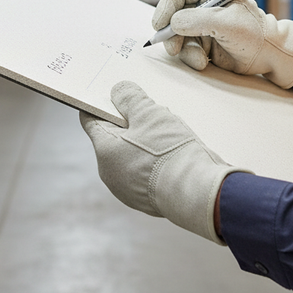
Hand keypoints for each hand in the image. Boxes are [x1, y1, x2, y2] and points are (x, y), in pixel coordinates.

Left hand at [80, 81, 249, 243]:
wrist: (200, 194)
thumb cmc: (171, 153)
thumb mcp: (149, 113)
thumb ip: (130, 98)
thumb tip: (118, 91)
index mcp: (105, 151)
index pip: (91, 120)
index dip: (102, 104)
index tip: (115, 95)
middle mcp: (111, 174)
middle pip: (115, 138)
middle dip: (132, 124)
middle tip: (153, 115)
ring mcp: (129, 191)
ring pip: (133, 155)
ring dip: (147, 143)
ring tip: (171, 136)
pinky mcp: (148, 201)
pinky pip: (148, 173)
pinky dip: (157, 162)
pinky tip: (177, 156)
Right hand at [152, 0, 292, 88]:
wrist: (271, 56)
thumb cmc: (256, 34)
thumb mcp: (227, 24)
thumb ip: (198, 20)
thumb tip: (173, 23)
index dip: (166, 7)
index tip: (159, 24)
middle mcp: (204, 7)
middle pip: (174, 15)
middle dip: (171, 33)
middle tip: (172, 48)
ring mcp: (203, 26)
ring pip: (178, 36)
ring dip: (184, 49)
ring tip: (198, 59)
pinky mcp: (204, 43)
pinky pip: (187, 49)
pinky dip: (192, 57)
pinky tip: (204, 62)